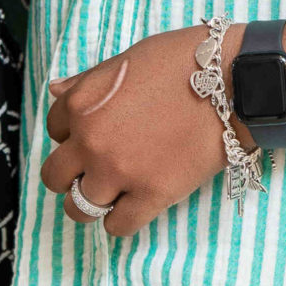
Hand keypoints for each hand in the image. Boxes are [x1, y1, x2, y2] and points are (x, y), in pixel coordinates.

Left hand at [37, 24, 238, 237]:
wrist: (232, 80)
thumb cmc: (182, 59)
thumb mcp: (126, 59)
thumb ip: (88, 81)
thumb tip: (56, 91)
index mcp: (82, 104)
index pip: (53, 129)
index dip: (72, 132)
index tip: (93, 133)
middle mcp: (91, 141)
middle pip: (55, 176)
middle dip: (71, 173)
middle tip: (94, 168)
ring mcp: (120, 172)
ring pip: (79, 208)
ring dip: (91, 201)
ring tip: (112, 193)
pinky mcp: (152, 195)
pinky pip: (117, 226)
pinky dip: (121, 219)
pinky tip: (134, 204)